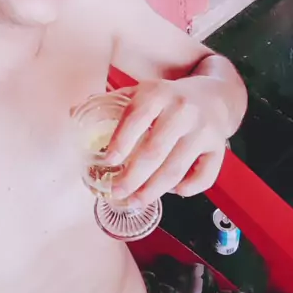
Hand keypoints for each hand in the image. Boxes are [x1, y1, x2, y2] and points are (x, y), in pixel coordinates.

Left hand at [106, 78, 231, 207]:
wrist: (216, 95)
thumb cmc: (170, 98)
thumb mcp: (143, 91)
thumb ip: (112, 101)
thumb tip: (74, 111)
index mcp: (158, 93)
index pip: (136, 118)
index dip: (120, 142)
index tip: (107, 161)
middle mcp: (181, 110)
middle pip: (154, 151)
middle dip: (132, 177)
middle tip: (117, 191)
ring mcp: (202, 130)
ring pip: (176, 168)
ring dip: (153, 191)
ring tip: (135, 201)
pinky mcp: (218, 147)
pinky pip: (204, 176)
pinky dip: (187, 189)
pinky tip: (172, 191)